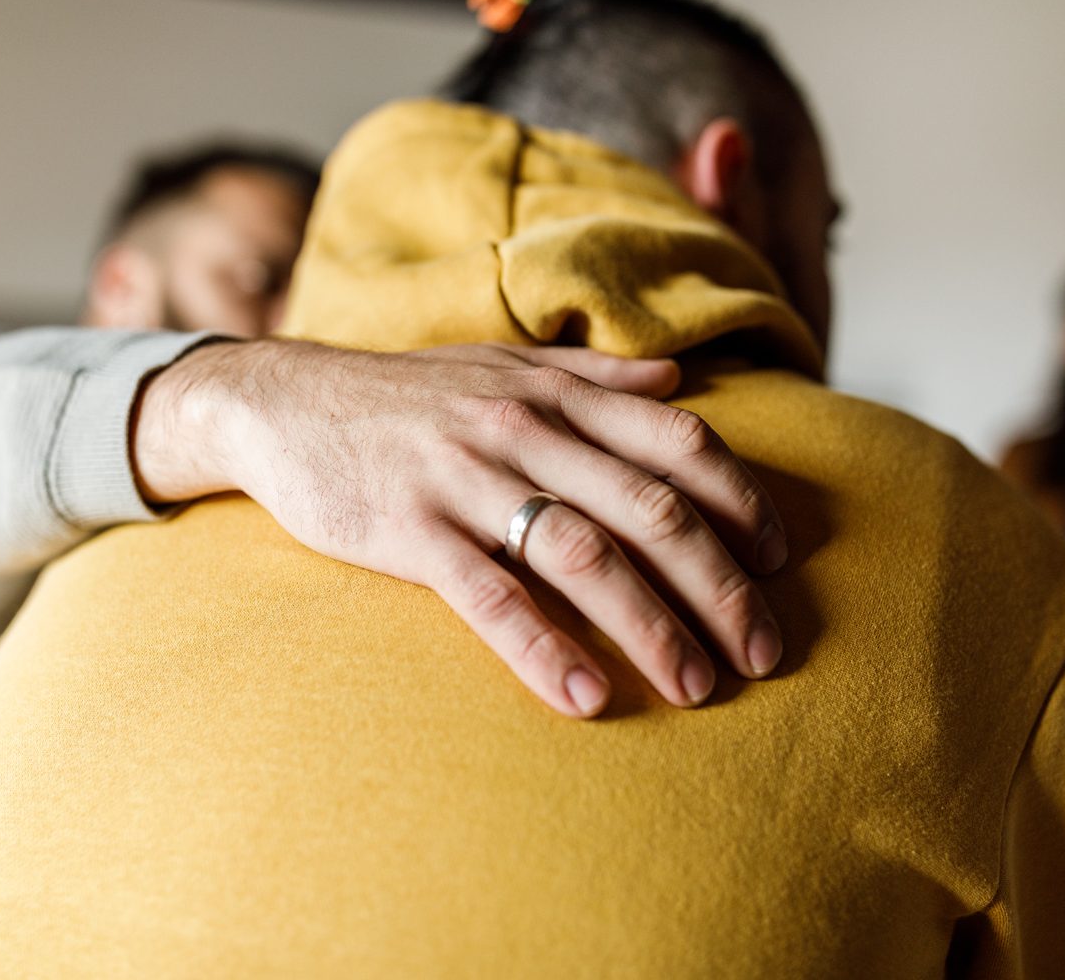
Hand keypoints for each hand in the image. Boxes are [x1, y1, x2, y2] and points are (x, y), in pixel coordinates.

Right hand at [133, 339, 785, 718]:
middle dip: (721, 586)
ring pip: (585, 556)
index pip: (679, 443)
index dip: (742, 502)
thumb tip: (678, 381)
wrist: (284, 400)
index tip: (780, 561)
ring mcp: (467, 480)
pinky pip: (490, 595)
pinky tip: (583, 697)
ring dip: (652, 627)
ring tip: (696, 688)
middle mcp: (525, 432)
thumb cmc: (406, 395)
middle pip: (652, 510)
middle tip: (764, 653)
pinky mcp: (412, 531)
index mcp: (557, 395)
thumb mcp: (503, 367)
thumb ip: (596, 378)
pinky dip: (541, 647)